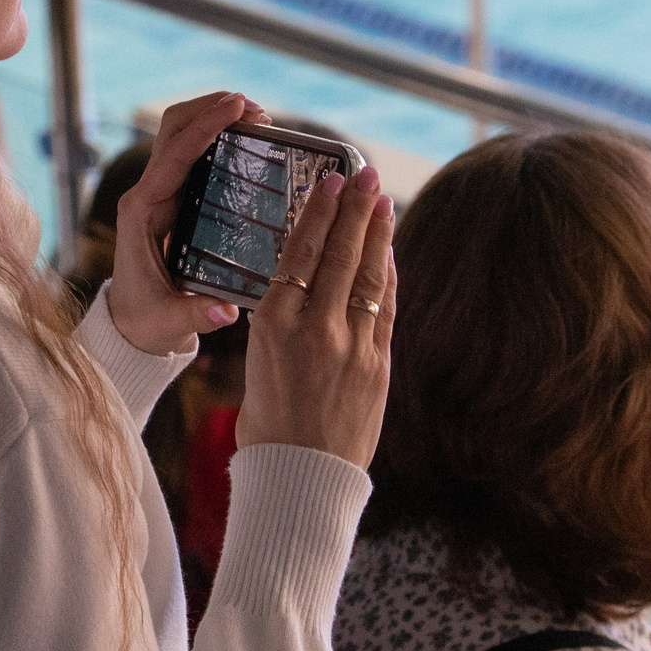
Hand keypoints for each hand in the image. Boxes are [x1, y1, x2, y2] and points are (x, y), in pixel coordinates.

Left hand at [103, 91, 269, 355]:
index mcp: (142, 212)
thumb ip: (199, 314)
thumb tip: (230, 312)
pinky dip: (215, 136)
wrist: (128, 324)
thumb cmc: (146, 320)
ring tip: (258, 117)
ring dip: (213, 117)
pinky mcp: (170, 197)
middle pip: (173, 128)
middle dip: (211, 110)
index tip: (238, 106)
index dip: (206, 126)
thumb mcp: (171, 320)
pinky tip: (246, 138)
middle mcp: (146, 193)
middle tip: (257, 110)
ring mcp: (157, 191)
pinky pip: (190, 152)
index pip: (175, 155)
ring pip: (180, 134)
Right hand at [233, 162, 395, 468]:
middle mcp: (313, 329)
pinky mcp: (378, 366)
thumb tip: (299, 285)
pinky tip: (390, 253)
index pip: (300, 254)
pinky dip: (390, 277)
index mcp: (272, 325)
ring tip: (383, 200)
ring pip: (369, 277)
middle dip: (356, 209)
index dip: (320, 214)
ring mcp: (350, 346)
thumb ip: (282, 321)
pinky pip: (386, 309)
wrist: (300, 477)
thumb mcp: (259, 361)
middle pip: (340, 255)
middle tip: (366, 173)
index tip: (331, 182)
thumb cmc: (268, 423)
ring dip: (379, 234)